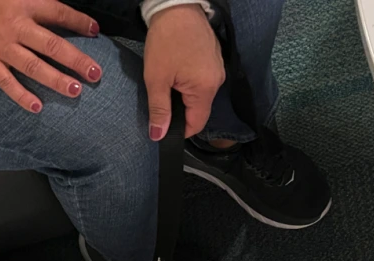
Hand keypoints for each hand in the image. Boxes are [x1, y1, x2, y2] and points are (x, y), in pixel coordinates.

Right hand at [0, 0, 102, 112]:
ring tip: (75, 90)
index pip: (58, 12)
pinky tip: (37, 106)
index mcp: (23, 3)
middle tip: (95, 72)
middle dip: (77, 60)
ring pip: (34, 66)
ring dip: (56, 80)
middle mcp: (15, 26)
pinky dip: (21, 95)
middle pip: (53, 45)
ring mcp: (1, 46)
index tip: (95, 30)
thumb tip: (53, 6)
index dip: (79, 21)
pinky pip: (6, 82)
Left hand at [143, 4, 224, 139]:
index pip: (196, 124)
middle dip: (179, 110)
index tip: (162, 126)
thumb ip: (159, 109)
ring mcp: (218, 69)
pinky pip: (202, 80)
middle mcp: (217, 81)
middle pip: (199, 109)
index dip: (179, 130)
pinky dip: (188, 81)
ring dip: (183, 95)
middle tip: (160, 99)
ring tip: (168, 81)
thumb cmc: (166, 40)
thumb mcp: (156, 78)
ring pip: (199, 95)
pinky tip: (176, 70)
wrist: (176, 6)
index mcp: (206, 88)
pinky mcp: (214, 59)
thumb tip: (158, 135)